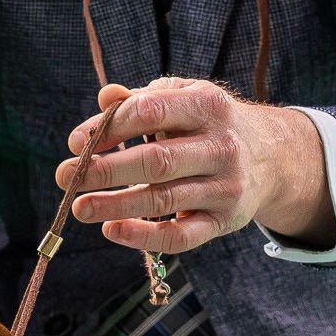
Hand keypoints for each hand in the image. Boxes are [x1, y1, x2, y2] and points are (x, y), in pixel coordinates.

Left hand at [57, 79, 334, 255]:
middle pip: (157, 161)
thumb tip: (104, 99)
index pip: (153, 112)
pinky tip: (112, 230)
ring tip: (79, 208)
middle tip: (64, 176)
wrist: (271, 157)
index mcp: (208, 106)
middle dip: (105, 170)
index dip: (111, 126)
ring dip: (116, 205)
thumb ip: (141, 98)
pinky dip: (144, 237)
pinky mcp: (224, 221)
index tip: (76, 142)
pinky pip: (181, 236)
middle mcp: (222, 146)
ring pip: (164, 201)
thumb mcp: (182, 98)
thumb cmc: (207, 124)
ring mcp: (225, 187)